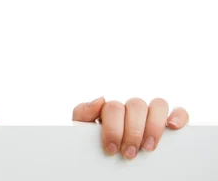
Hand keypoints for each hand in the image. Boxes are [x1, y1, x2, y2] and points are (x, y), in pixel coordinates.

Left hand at [72, 97, 188, 158]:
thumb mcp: (83, 130)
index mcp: (111, 108)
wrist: (105, 162)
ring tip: (148, 148)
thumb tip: (101, 99)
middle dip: (133, 132)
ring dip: (154, 126)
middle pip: (136, 105)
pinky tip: (172, 127)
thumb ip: (83, 113)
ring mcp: (150, 114)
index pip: (114, 106)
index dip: (113, 128)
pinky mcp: (168, 122)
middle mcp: (131, 108)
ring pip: (158, 104)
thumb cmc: (95, 144)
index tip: (112, 149)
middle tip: (129, 154)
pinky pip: (179, 111)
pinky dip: (179, 116)